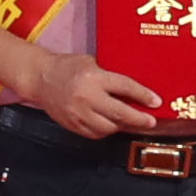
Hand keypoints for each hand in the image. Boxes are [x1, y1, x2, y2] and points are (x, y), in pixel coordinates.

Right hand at [7, 39, 181, 135]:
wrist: (39, 78)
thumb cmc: (67, 67)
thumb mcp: (91, 62)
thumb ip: (111, 76)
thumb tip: (136, 90)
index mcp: (93, 77)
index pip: (125, 87)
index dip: (143, 96)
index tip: (156, 102)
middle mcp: (86, 96)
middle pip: (120, 113)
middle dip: (139, 119)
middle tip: (150, 122)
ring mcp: (78, 113)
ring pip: (108, 127)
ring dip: (122, 126)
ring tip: (130, 123)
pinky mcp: (72, 124)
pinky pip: (95, 133)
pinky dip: (105, 131)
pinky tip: (111, 125)